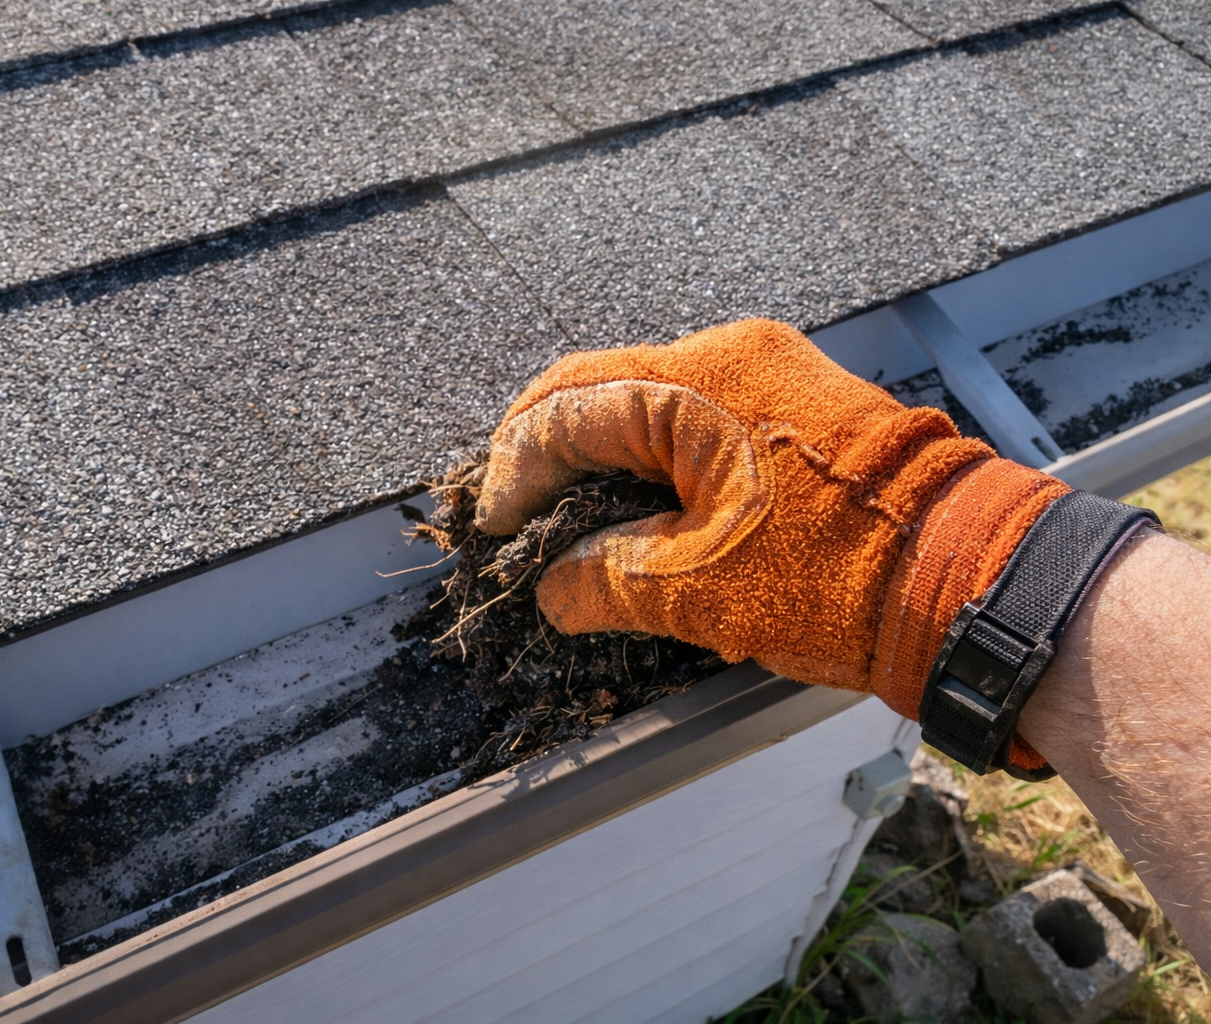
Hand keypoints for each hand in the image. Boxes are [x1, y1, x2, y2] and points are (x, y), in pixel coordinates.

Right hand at [476, 319, 1067, 744]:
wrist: (975, 578)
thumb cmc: (839, 579)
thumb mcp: (696, 590)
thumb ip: (600, 580)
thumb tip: (550, 589)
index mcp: (694, 383)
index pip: (564, 407)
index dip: (513, 471)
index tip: (494, 529)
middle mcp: (729, 354)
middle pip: (600, 389)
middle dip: (547, 456)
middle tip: (516, 520)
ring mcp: (769, 371)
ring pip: (647, 401)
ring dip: (600, 457)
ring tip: (567, 522)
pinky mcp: (796, 403)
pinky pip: (697, 415)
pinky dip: (653, 458)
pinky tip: (636, 509)